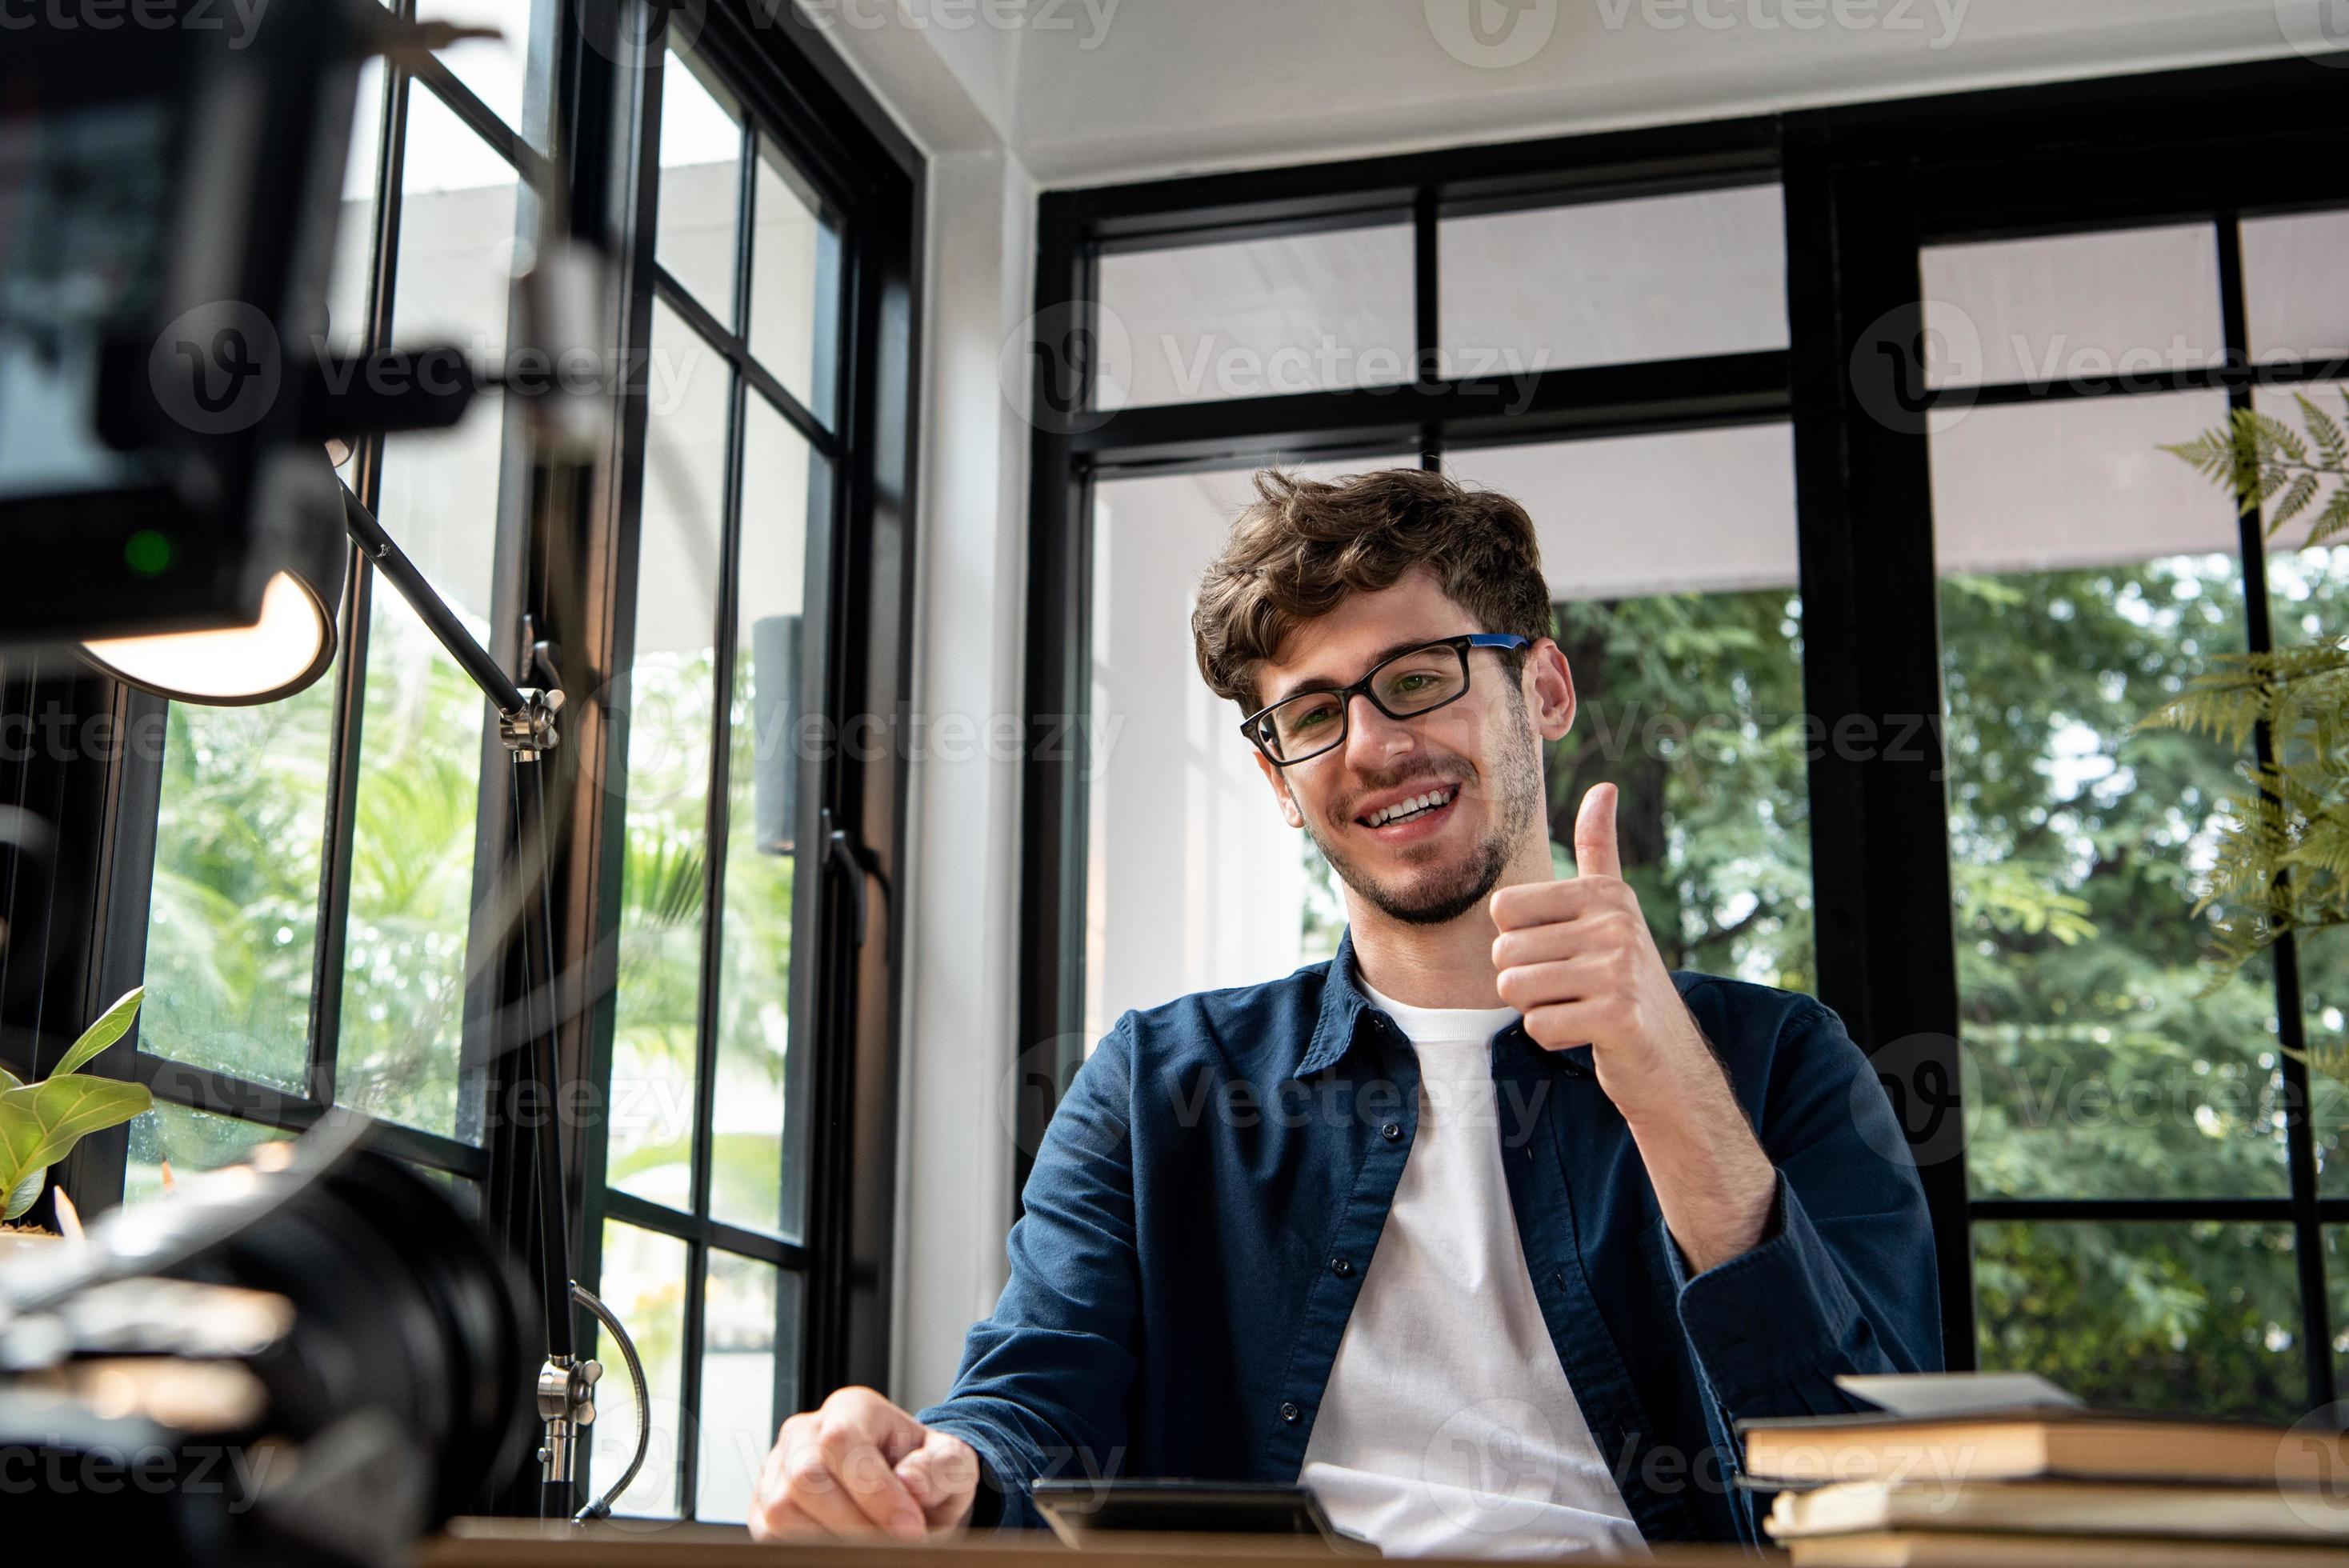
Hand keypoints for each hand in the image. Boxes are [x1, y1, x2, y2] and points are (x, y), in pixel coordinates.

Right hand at [749, 1386, 979, 1541]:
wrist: (907, 1492)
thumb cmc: (925, 1473)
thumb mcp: (951, 1463)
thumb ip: (940, 1466)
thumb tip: (910, 1481)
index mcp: (852, 1408)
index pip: (844, 1441)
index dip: (875, 1491)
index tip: (911, 1528)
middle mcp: (806, 1432)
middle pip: (806, 1476)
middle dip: (854, 1522)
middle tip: (893, 1544)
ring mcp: (778, 1469)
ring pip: (782, 1510)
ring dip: (831, 1539)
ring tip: (872, 1547)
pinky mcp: (764, 1507)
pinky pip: (769, 1534)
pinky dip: (808, 1548)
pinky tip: (843, 1547)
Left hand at [1488, 782, 1709, 1122]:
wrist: (1669, 1060)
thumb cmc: (1625, 982)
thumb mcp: (1614, 910)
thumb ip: (1599, 850)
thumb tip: (1604, 786)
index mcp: (1605, 894)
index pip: (1503, 908)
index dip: (1518, 942)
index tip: (1562, 954)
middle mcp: (1615, 923)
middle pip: (1504, 953)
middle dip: (1527, 983)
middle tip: (1574, 991)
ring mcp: (1619, 969)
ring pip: (1514, 989)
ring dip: (1538, 1009)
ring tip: (1580, 1009)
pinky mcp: (1617, 1016)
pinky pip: (1538, 1027)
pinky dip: (1555, 1038)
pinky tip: (1590, 1034)